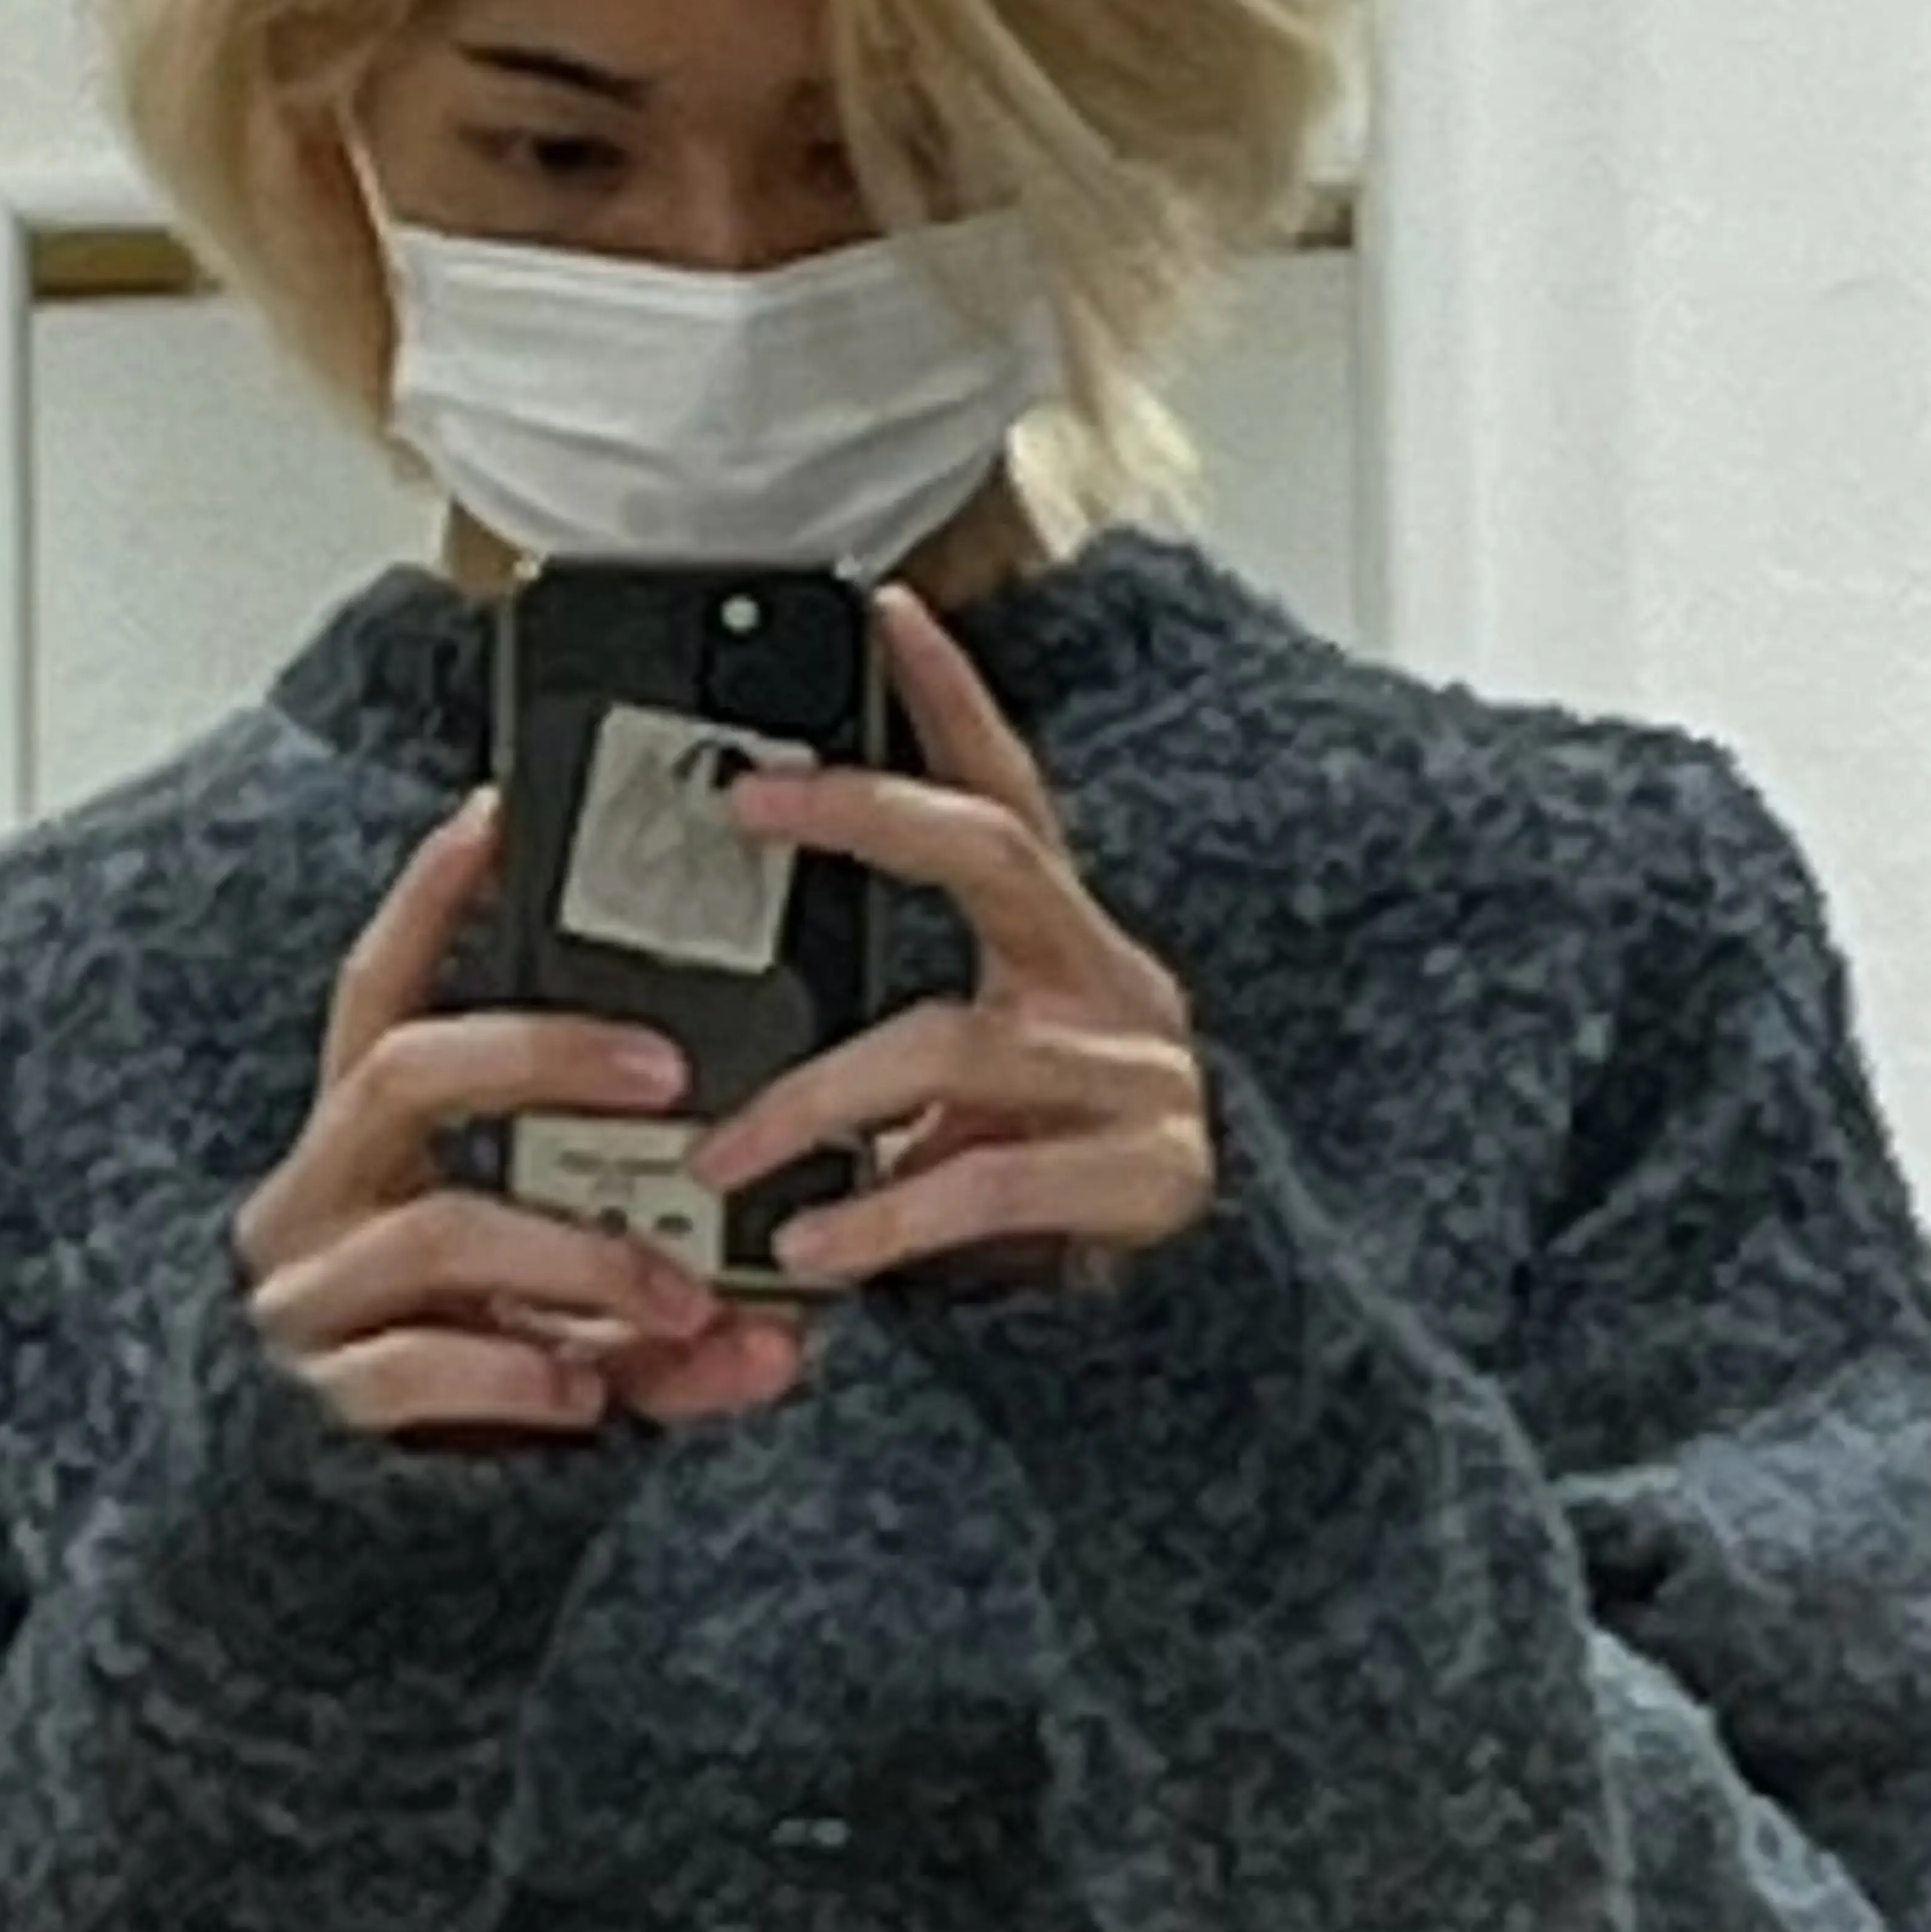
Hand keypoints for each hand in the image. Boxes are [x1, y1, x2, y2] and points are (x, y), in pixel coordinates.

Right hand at [235, 791, 806, 1439]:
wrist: (326, 1558)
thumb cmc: (460, 1393)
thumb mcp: (561, 1323)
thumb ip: (661, 1306)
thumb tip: (791, 1330)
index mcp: (361, 1150)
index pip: (377, 989)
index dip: (428, 899)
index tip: (501, 809)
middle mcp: (315, 1202)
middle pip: (408, 1070)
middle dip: (546, 1053)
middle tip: (675, 1072)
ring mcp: (307, 1302)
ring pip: (442, 1228)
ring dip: (582, 1254)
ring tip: (685, 1296)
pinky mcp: (316, 1403)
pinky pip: (418, 1365)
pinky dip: (520, 1367)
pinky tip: (589, 1388)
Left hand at [689, 584, 1215, 1289]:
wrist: (1206, 1322)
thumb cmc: (1053, 1188)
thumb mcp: (967, 1090)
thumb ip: (886, 1039)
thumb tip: (724, 1022)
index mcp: (1060, 945)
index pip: (1008, 792)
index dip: (954, 696)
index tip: (888, 609)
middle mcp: (1110, 983)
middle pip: (994, 854)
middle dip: (870, 810)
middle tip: (755, 797)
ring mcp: (1137, 1073)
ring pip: (953, 1039)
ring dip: (819, 1099)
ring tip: (726, 1157)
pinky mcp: (1150, 1175)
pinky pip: (990, 1176)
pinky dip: (887, 1214)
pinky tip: (819, 1241)